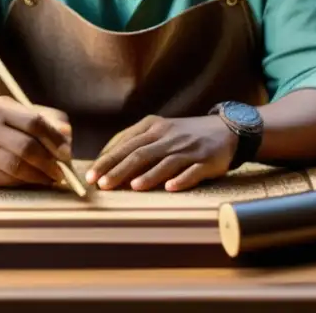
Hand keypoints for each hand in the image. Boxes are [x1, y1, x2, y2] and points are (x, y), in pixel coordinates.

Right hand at [0, 96, 71, 187]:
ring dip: (38, 177)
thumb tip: (67, 133)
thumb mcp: (24, 117)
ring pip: (15, 168)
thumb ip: (49, 122)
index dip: (54, 140)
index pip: (34, 122)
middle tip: (61, 173)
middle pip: (25, 147)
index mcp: (0, 107)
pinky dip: (23, 183)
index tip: (67, 154)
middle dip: (48, 163)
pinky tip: (31, 181)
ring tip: (50, 179)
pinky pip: (5, 181)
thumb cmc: (6, 129)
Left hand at [86, 114, 237, 191]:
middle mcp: (169, 136)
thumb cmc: (183, 134)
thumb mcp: (158, 130)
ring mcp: (188, 149)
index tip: (91, 175)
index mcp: (153, 127)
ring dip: (149, 175)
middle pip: (141, 153)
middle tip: (102, 185)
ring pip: (165, 162)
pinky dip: (181, 180)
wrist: (224, 129)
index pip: (125, 144)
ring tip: (133, 187)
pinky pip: (192, 171)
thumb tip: (106, 162)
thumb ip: (134, 142)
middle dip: (119, 169)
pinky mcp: (206, 161)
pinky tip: (170, 188)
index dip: (107, 160)